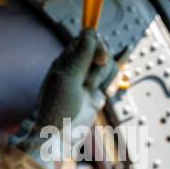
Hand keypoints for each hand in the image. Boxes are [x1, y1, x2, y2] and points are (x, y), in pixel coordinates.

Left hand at [14, 30, 118, 168]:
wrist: (60, 135)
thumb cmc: (57, 107)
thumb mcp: (67, 78)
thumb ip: (81, 56)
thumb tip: (92, 32)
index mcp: (66, 60)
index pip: (86, 38)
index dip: (96, 43)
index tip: (100, 58)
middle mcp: (78, 66)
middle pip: (101, 49)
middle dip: (102, 61)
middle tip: (92, 79)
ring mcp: (89, 79)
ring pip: (108, 64)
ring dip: (104, 76)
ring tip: (91, 90)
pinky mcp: (98, 91)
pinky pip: (111, 78)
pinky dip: (112, 83)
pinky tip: (104, 94)